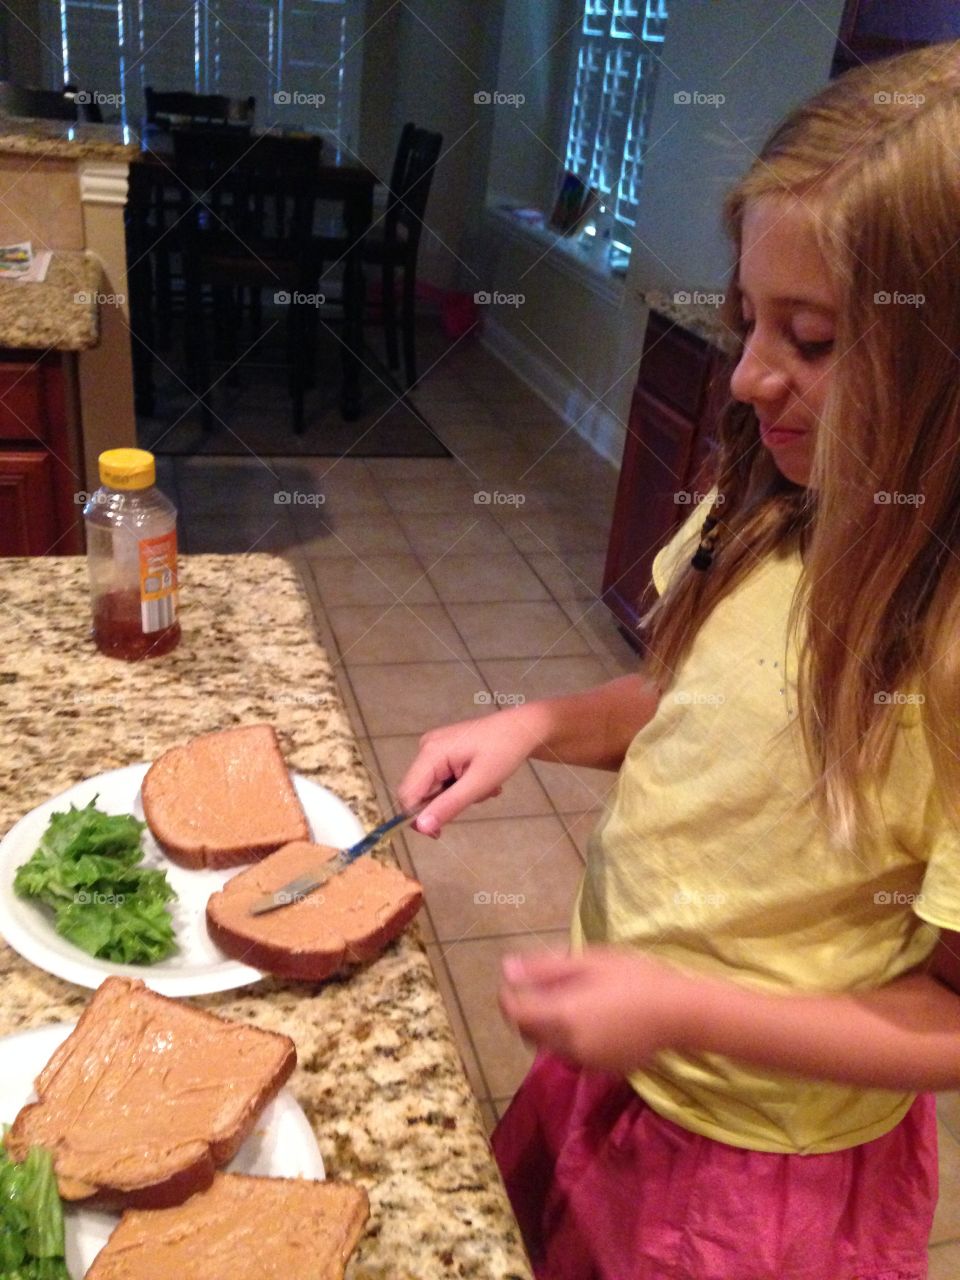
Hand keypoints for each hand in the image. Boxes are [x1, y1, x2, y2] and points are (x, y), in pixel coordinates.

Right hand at [396, 708, 544, 836]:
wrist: (522, 728)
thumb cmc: (504, 752)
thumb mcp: (478, 784)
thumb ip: (448, 805)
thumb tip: (421, 827)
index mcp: (431, 752)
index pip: (407, 794)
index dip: (417, 817)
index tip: (439, 833)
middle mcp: (426, 747)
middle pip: (420, 792)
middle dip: (445, 803)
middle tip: (475, 799)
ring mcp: (434, 748)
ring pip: (433, 788)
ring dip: (457, 795)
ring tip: (484, 787)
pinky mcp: (443, 750)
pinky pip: (442, 779)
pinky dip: (460, 786)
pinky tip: (480, 779)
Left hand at [498, 946, 693, 1073]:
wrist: (678, 1012)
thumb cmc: (634, 977)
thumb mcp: (588, 962)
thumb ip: (544, 968)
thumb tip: (506, 969)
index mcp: (562, 1015)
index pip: (514, 1013)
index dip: (508, 995)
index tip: (517, 980)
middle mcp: (568, 1045)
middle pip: (527, 1032)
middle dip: (526, 1011)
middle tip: (547, 986)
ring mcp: (585, 1062)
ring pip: (548, 1045)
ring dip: (548, 1025)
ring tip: (574, 999)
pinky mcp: (601, 1069)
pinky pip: (572, 1054)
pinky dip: (570, 1038)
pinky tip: (594, 1018)